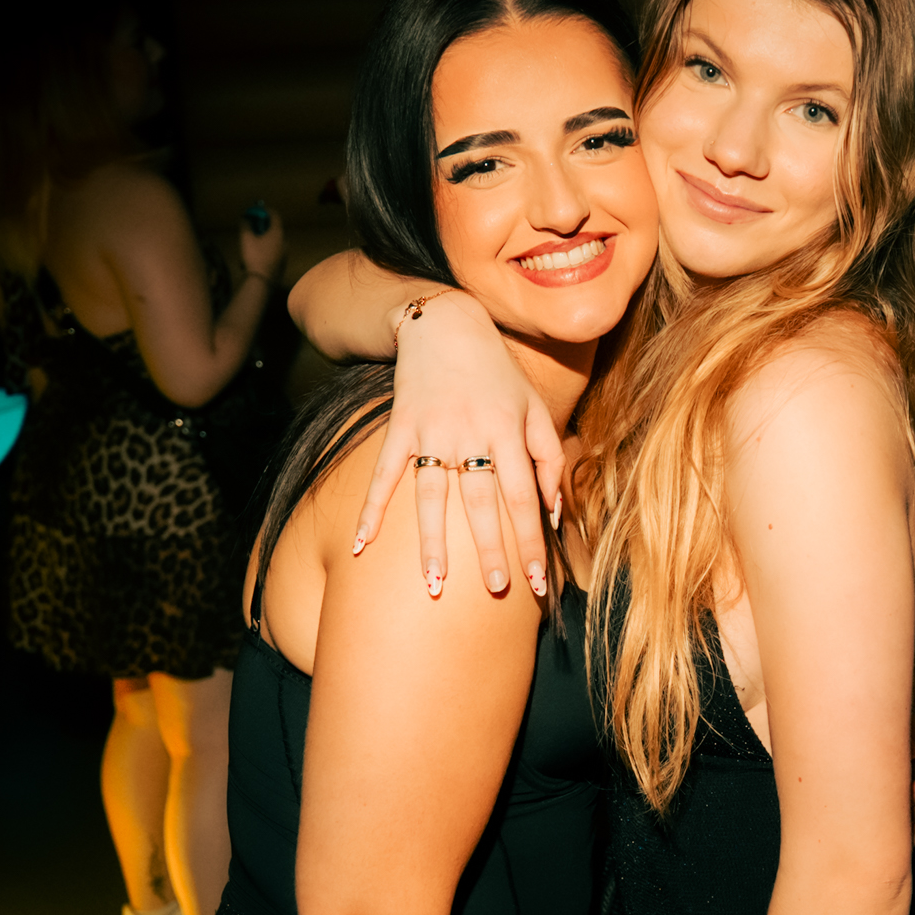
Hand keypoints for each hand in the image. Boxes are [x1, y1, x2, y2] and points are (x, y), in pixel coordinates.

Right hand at [239, 206, 285, 281]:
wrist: (262, 281)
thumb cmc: (254, 256)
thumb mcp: (246, 238)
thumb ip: (245, 225)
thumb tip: (244, 218)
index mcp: (278, 233)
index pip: (275, 215)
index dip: (266, 211)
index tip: (257, 211)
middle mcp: (284, 242)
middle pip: (274, 229)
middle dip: (262, 227)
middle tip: (252, 228)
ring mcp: (285, 254)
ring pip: (273, 242)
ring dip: (262, 241)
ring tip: (250, 246)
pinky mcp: (282, 264)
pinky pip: (273, 253)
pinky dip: (265, 251)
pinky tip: (254, 258)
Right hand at [351, 293, 564, 599]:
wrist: (445, 323)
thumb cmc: (498, 373)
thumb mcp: (534, 407)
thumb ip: (549, 459)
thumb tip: (554, 513)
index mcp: (507, 430)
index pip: (522, 496)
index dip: (530, 541)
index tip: (537, 582)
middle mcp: (470, 433)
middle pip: (480, 501)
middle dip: (489, 549)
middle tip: (496, 590)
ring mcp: (431, 431)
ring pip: (431, 495)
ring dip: (432, 542)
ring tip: (434, 584)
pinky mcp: (400, 427)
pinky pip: (383, 474)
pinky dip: (371, 510)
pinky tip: (360, 545)